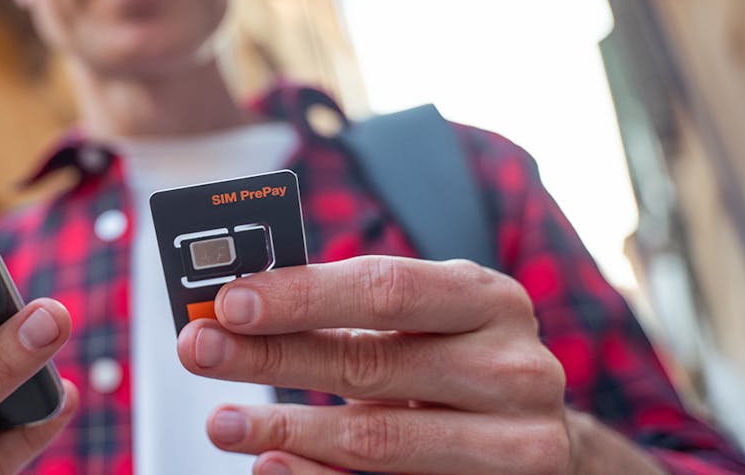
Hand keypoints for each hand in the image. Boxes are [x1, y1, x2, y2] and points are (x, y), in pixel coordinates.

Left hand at [176, 256, 572, 473]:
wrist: (546, 441)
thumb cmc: (461, 361)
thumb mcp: (428, 319)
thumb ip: (352, 309)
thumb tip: (238, 305)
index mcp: (490, 300)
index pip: (385, 288)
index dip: (300, 295)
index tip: (227, 301)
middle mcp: (514, 369)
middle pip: (370, 363)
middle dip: (270, 356)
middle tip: (198, 350)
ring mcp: (517, 443)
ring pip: (378, 438)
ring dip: (284, 430)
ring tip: (219, 422)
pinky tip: (270, 464)